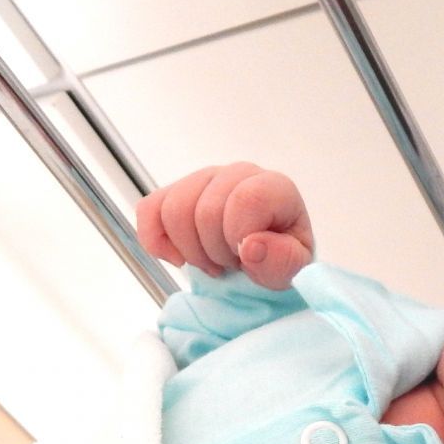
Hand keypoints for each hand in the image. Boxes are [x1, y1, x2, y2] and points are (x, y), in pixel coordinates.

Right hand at [136, 163, 314, 290]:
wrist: (264, 258)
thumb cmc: (280, 259)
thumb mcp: (294, 270)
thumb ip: (282, 260)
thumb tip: (251, 246)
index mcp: (273, 187)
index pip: (245, 199)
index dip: (238, 237)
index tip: (246, 257)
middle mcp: (238, 173)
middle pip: (204, 211)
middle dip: (215, 251)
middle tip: (231, 265)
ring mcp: (204, 179)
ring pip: (174, 210)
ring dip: (190, 249)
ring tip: (212, 262)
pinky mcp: (176, 192)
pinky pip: (149, 209)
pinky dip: (156, 241)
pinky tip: (178, 258)